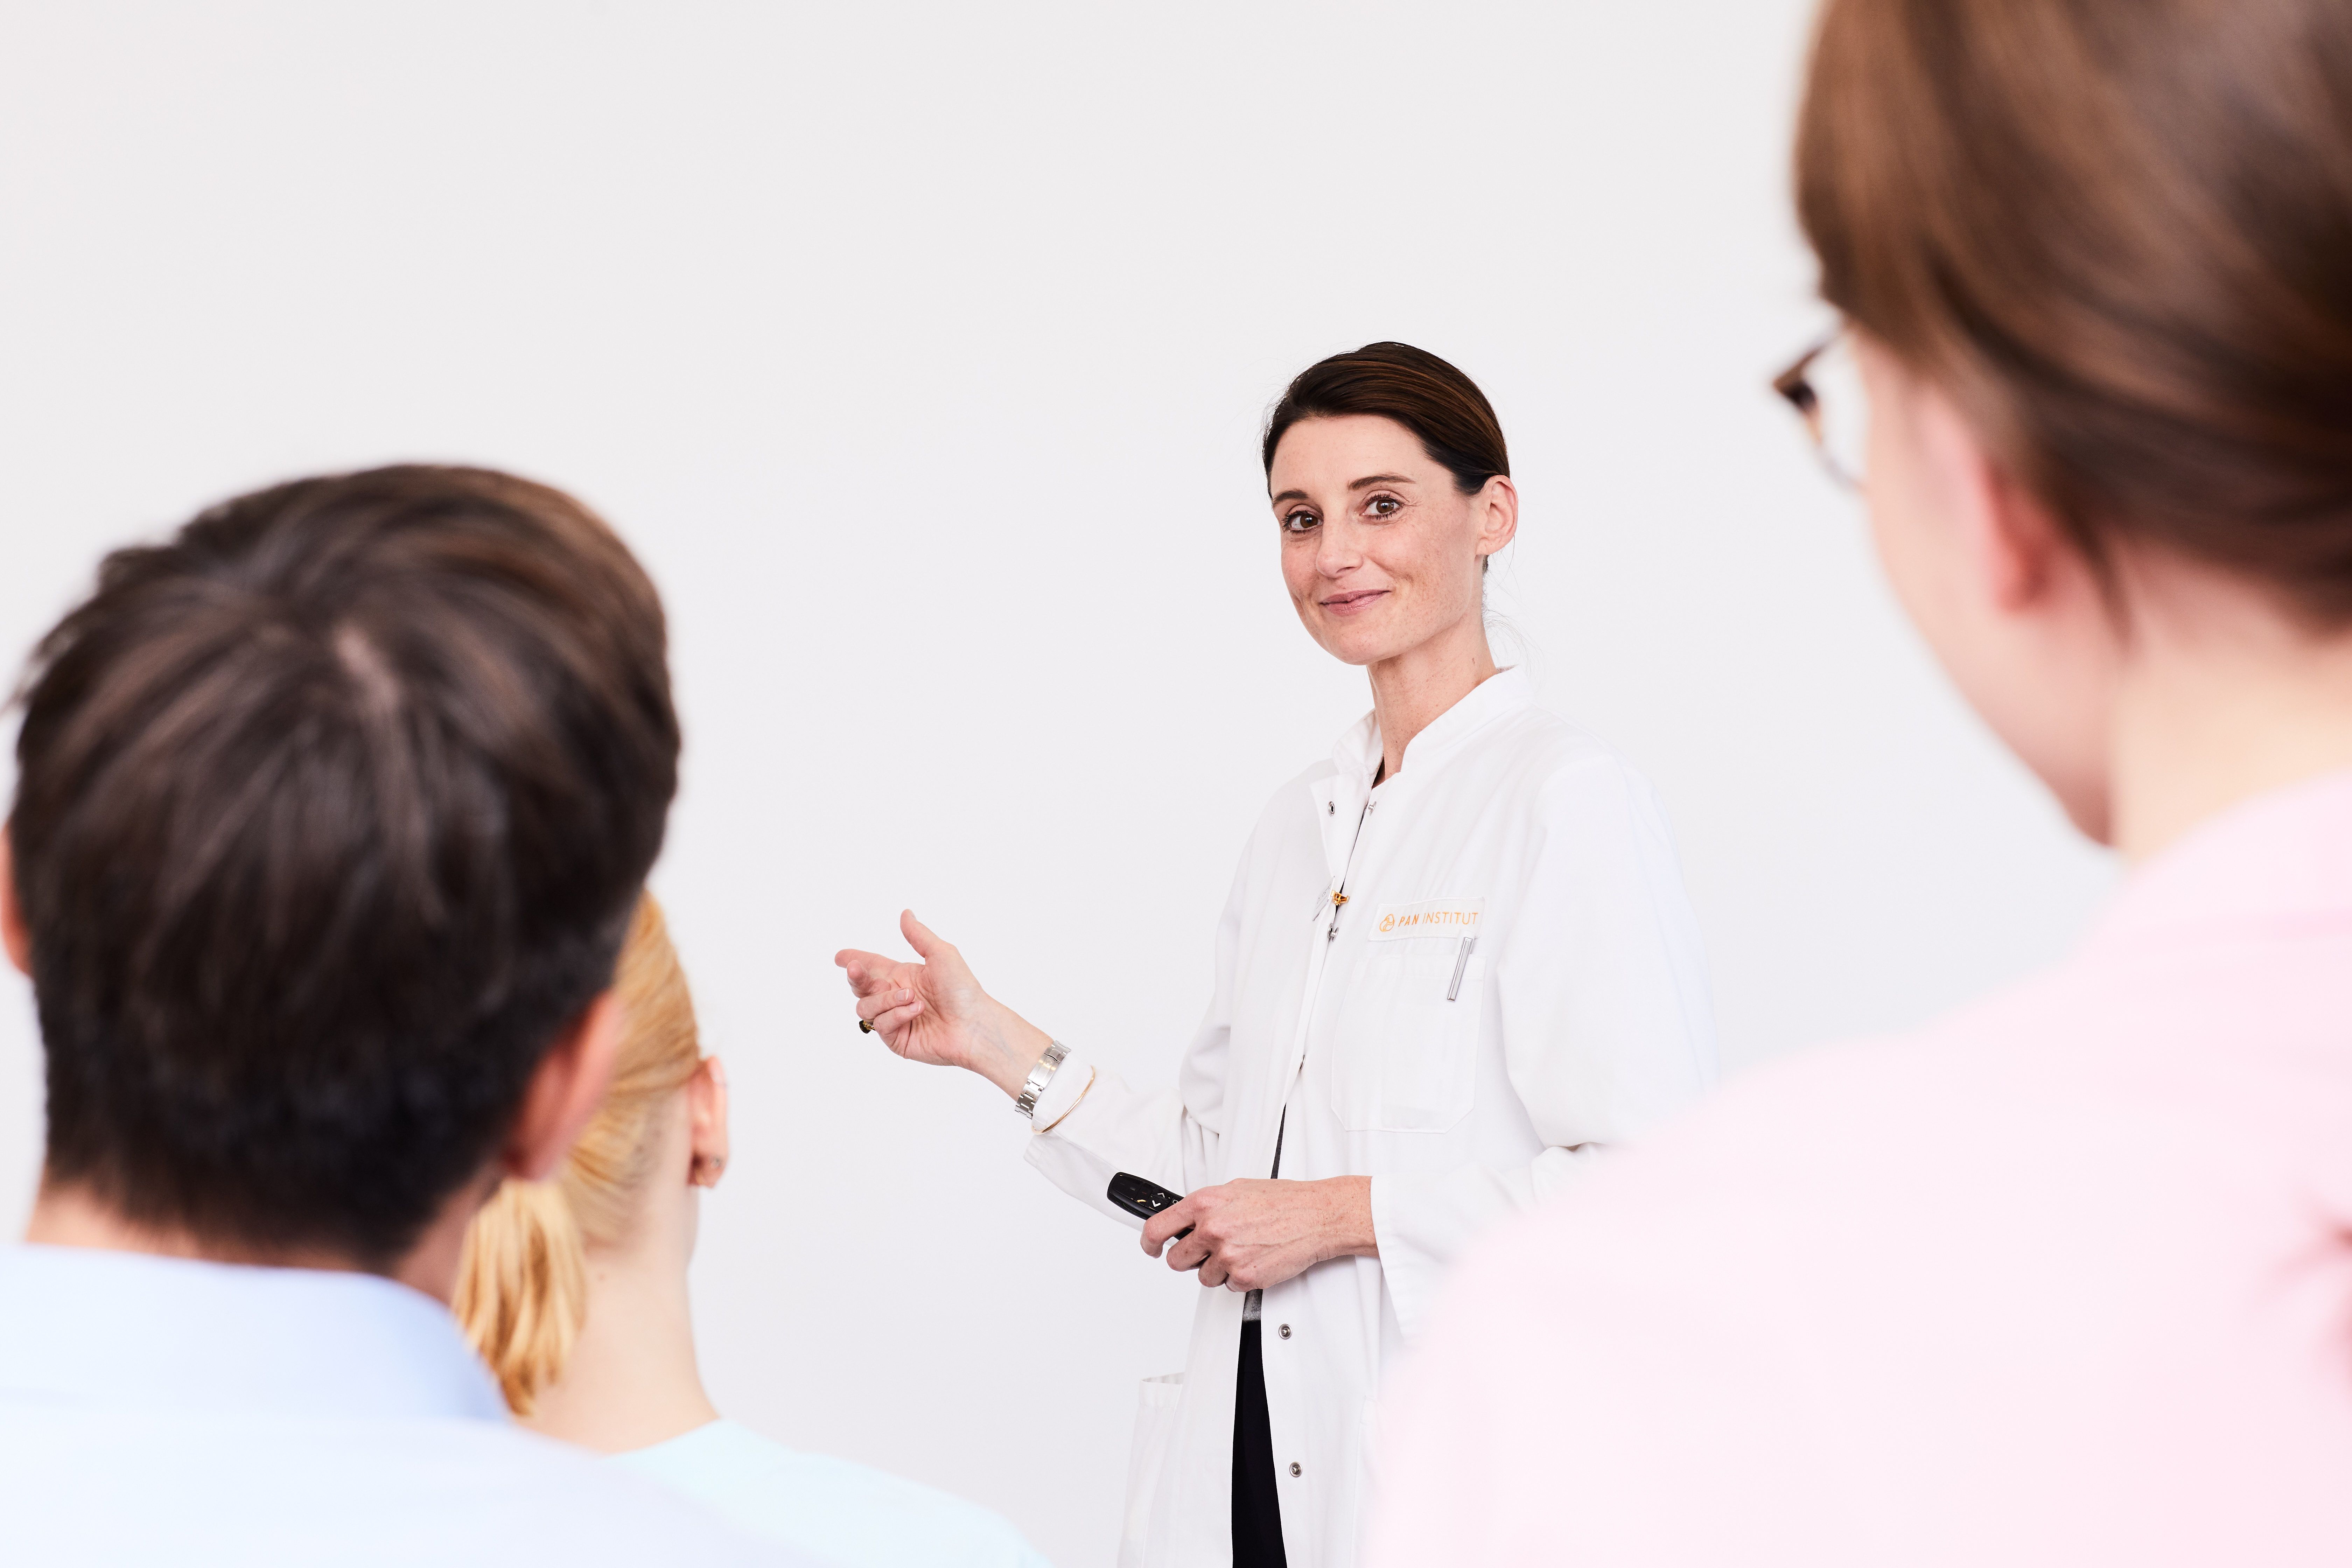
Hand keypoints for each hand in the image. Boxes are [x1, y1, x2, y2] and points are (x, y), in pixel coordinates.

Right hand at [835, 910, 1054, 1097]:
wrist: (974, 1025)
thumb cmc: (963, 989)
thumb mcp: (942, 955)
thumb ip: (918, 936)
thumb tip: (905, 913)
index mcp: (902, 976)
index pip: (871, 966)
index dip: (854, 960)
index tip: (839, 957)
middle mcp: (895, 997)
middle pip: (860, 987)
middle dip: (855, 976)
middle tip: (855, 968)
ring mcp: (894, 1019)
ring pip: (865, 1006)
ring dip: (885, 998)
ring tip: (912, 997)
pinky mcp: (896, 1039)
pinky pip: (881, 1025)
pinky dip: (897, 1014)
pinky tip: (917, 1011)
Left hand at [1141, 1176, 1377, 1291]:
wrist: (1316, 1216)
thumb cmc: (1283, 1201)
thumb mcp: (1237, 1189)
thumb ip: (1207, 1205)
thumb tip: (1188, 1218)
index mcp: (1205, 1203)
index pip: (1157, 1228)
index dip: (1149, 1243)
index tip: (1151, 1248)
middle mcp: (1212, 1229)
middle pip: (1176, 1259)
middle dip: (1189, 1259)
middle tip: (1208, 1251)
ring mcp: (1227, 1255)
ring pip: (1203, 1277)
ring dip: (1217, 1269)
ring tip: (1242, 1250)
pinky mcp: (1244, 1276)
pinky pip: (1228, 1286)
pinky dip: (1240, 1277)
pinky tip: (1255, 1258)